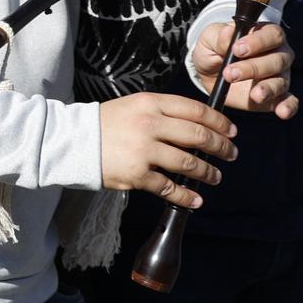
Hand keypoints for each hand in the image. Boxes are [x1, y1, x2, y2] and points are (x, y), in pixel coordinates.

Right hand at [97, 92, 237, 209]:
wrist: (73, 141)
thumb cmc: (105, 123)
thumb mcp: (134, 106)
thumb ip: (162, 112)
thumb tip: (196, 127)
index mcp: (151, 103)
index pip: (196, 110)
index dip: (219, 122)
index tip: (230, 131)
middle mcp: (149, 124)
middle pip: (198, 136)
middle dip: (220, 147)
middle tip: (230, 154)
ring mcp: (144, 150)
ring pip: (188, 162)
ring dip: (207, 171)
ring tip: (215, 176)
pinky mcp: (136, 174)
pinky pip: (168, 187)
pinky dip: (186, 195)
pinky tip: (195, 199)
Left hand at [191, 21, 297, 119]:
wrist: (209, 72)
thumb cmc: (214, 48)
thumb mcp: (210, 38)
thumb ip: (219, 37)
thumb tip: (228, 32)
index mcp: (265, 34)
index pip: (272, 35)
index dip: (257, 42)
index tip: (237, 49)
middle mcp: (278, 54)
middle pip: (277, 60)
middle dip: (254, 68)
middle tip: (230, 74)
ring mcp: (280, 76)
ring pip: (281, 81)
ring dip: (268, 88)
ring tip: (255, 95)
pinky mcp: (276, 97)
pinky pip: (289, 101)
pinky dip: (288, 107)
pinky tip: (282, 112)